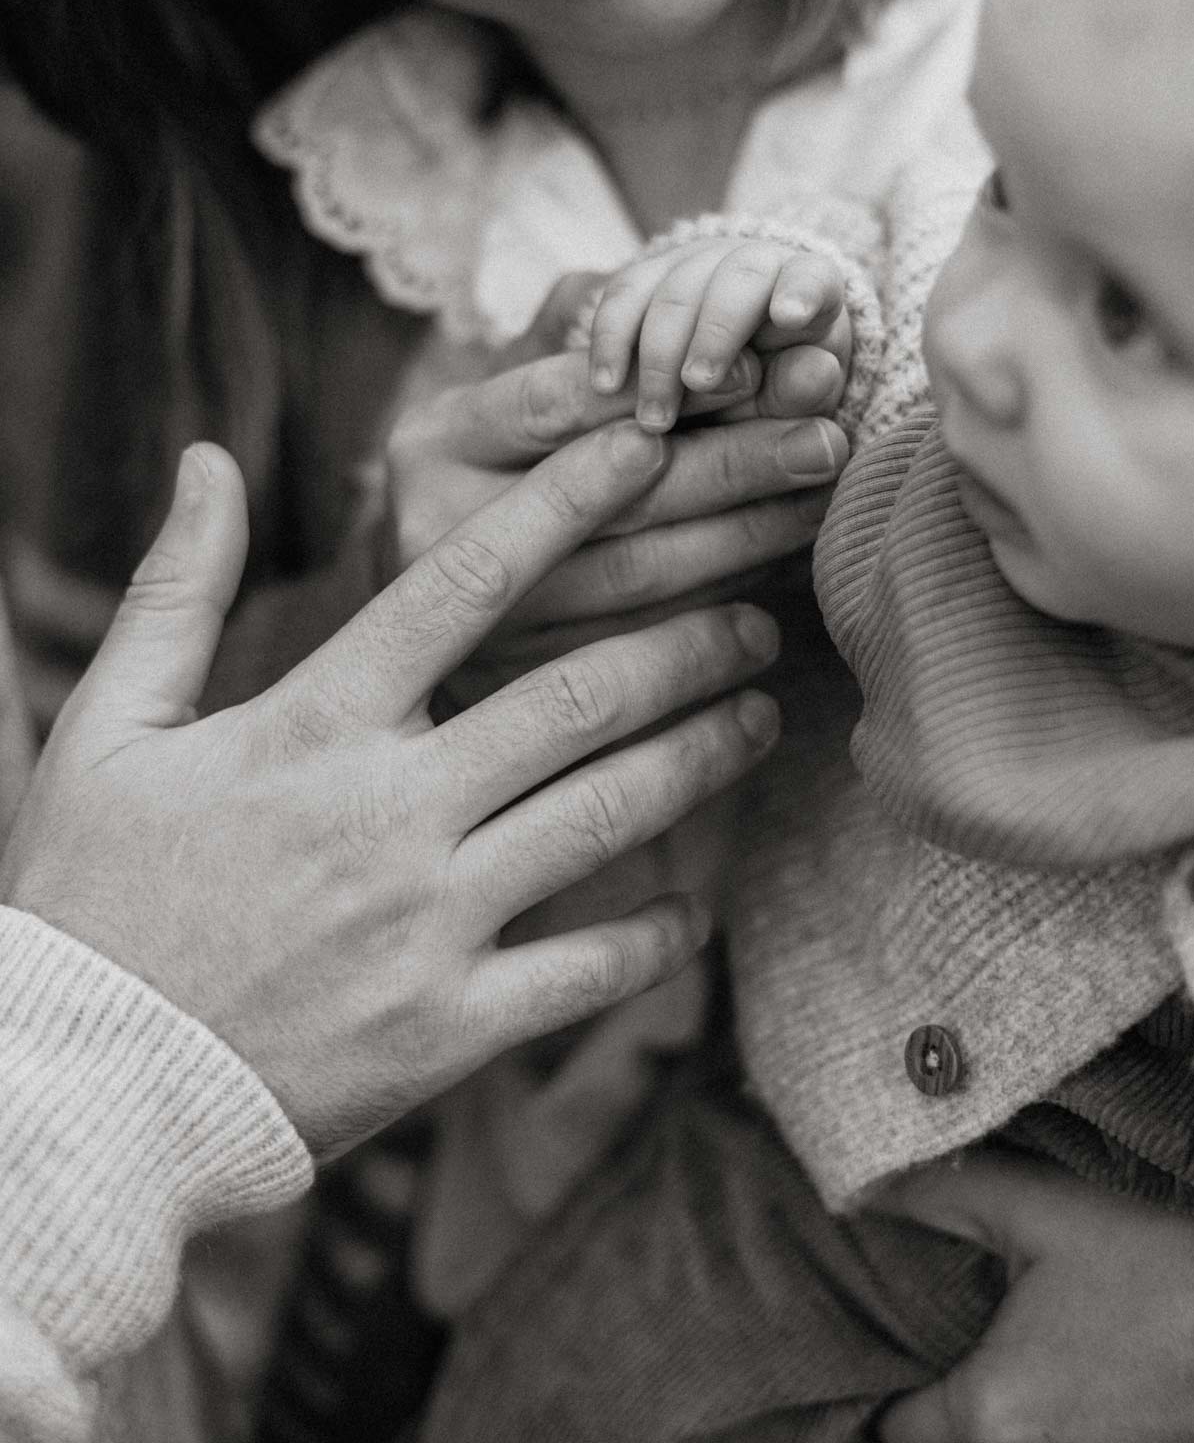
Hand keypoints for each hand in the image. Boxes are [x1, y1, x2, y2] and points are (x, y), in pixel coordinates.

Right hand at [1, 427, 781, 1160]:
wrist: (84, 1088)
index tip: (642, 452)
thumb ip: (177, 590)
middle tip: (750, 616)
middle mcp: (389, 811)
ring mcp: (428, 922)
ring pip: (606, 814)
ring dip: (700, 755)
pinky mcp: (448, 1027)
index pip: (462, 583)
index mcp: (312, 725)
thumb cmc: (91, 897)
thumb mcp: (110, 727)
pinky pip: (587, 972)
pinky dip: (656, 935)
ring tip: (761, 716)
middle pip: (576, 697)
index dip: (565, 505)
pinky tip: (695, 906)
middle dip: (683, 645)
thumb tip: (209, 459)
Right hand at [386, 345, 846, 701]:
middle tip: (825, 437)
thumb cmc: (498, 472)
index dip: (659, 385)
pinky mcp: (524, 689)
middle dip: (732, 462)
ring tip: (819, 503)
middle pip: (607, 495)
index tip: (755, 368)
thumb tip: (651, 282)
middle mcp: (439, 534)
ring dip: (744, 541)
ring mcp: (475, 622)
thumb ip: (574, 334)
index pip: (552, 403)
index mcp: (436, 442)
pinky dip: (719, 616)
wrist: (421, 616)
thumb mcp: (511, 390)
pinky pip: (643, 650)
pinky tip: (777, 592)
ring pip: (635, 580)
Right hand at [581, 230, 851, 432]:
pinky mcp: (644, 282)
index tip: (790, 316)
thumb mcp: (794, 402)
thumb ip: (802, 389)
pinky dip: (612, 339)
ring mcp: (694, 265)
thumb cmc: (776, 400)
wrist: (723, 388)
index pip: (812, 278)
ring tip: (655, 417)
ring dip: (660, 353)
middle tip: (698, 384)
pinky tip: (606, 384)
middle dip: (715, 331)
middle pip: (736, 279)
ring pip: (674, 290)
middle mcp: (752, 265)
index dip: (801, 290)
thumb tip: (818, 372)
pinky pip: (623, 296)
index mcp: (808, 290)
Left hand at [871, 1148, 1193, 1442]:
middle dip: (914, 1397)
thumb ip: (941, 1194)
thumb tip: (861, 1185)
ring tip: (955, 1343)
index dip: (870, 1384)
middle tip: (908, 1333)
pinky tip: (1014, 1358)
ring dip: (961, 1410)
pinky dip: (1009, 1417)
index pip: (888, 1432)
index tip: (871, 1331)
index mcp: (990, 1414)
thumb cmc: (1154, 1271)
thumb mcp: (1040, 1210)